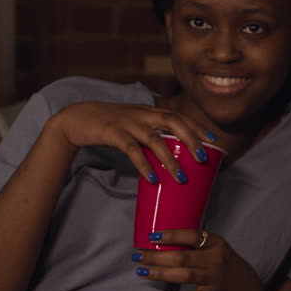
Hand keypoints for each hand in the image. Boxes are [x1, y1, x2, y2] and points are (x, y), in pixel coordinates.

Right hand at [49, 101, 212, 183]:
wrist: (76, 118)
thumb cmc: (110, 124)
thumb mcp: (134, 123)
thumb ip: (151, 133)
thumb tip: (171, 155)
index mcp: (150, 111)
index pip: (179, 115)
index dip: (197, 126)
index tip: (213, 140)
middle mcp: (142, 114)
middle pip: (173, 122)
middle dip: (191, 139)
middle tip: (203, 159)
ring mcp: (128, 122)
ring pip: (155, 139)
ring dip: (170, 158)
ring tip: (181, 177)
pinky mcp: (112, 133)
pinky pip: (132, 150)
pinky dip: (144, 164)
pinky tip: (153, 178)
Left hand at [134, 229, 259, 290]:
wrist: (244, 286)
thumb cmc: (222, 263)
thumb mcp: (215, 247)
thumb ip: (196, 243)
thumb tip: (161, 239)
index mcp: (215, 243)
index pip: (192, 236)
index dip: (172, 235)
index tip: (152, 236)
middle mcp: (215, 259)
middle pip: (182, 257)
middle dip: (157, 257)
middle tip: (138, 256)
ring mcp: (214, 277)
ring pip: (184, 275)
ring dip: (161, 274)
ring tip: (142, 272)